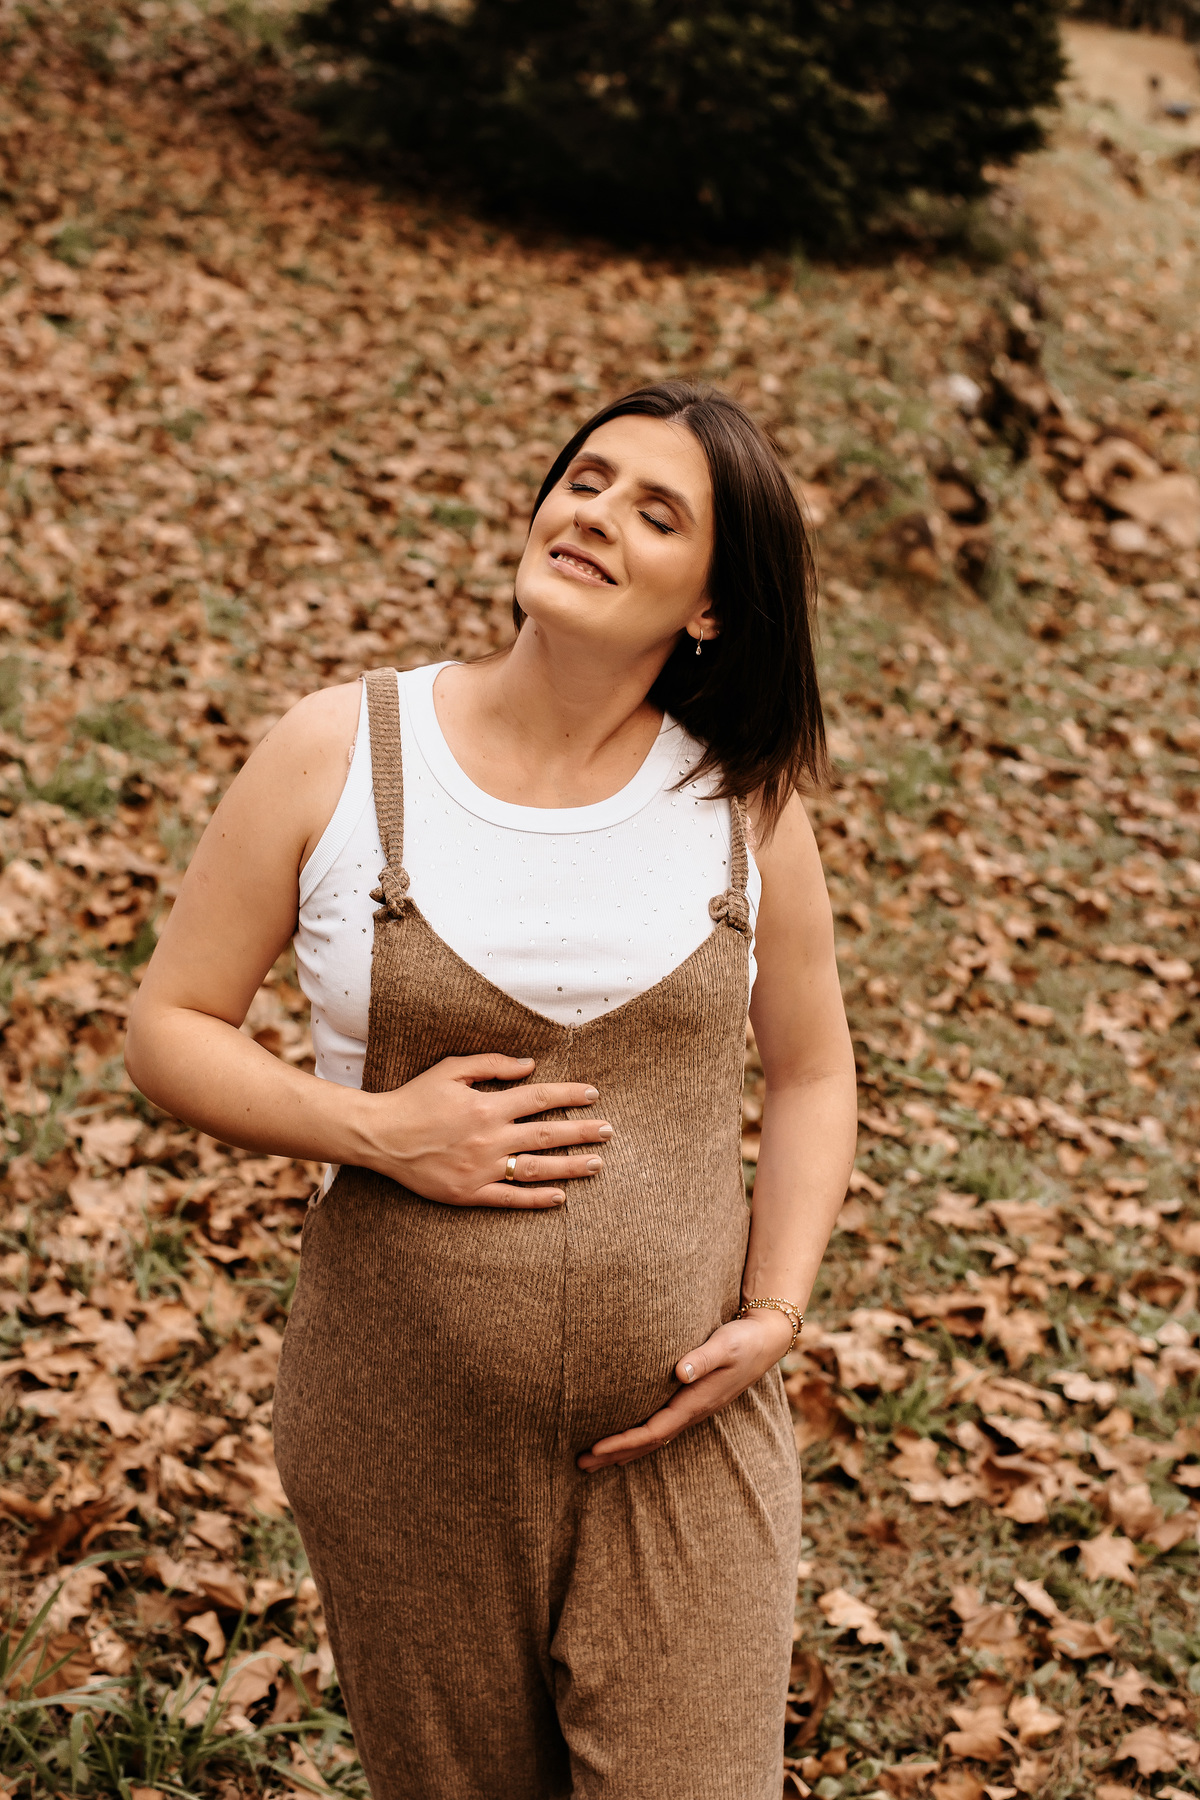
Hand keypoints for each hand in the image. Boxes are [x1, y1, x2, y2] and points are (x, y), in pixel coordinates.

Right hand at [359, 1053, 610, 1208]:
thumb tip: (530, 1065)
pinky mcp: (469, 1193)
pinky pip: (509, 1199)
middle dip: (582, 1132)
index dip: (569, 1096)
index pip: (539, 1099)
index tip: (594, 1095)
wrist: (381, 1136)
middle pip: (546, 1135)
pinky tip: (560, 1197)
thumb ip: (492, 1065)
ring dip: (570, 1167)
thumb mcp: (451, 1069)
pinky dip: (536, 1199)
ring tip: (597, 1164)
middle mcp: (490, 1138)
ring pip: (536, 1169)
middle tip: (609, 1132)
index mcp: (487, 1105)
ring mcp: (481, 1168)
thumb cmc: (415, 1099)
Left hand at [576, 1309, 793, 1471]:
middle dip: (615, 1454)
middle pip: (648, 1442)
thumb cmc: (743, 1340)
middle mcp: (692, 1412)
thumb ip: (702, 1358)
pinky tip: (627, 1440)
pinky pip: (660, 1427)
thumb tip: (679, 1372)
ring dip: (624, 1450)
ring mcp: (693, 1409)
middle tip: (580, 1464)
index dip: (624, 1441)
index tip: (595, 1448)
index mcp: (695, 1402)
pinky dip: (639, 1438)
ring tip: (595, 1460)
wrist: (766, 1340)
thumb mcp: (724, 1345)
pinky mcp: (692, 1401)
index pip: (653, 1431)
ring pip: (653, 1437)